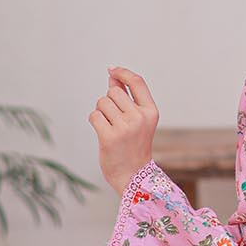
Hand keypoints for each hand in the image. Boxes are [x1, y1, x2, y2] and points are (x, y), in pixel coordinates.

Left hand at [90, 65, 160, 196]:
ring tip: (110, 127)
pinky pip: (94, 116)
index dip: (122, 72)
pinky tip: (103, 133)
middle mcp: (139, 118)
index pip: (137, 82)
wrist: (134, 175)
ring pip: (102, 103)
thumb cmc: (133, 145)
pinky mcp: (109, 137)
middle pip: (113, 92)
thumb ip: (126, 98)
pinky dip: (95, 121)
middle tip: (114, 120)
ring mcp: (125, 128)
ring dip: (101, 112)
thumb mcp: (137, 120)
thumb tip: (112, 76)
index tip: (112, 69)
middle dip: (108, 102)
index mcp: (151, 112)